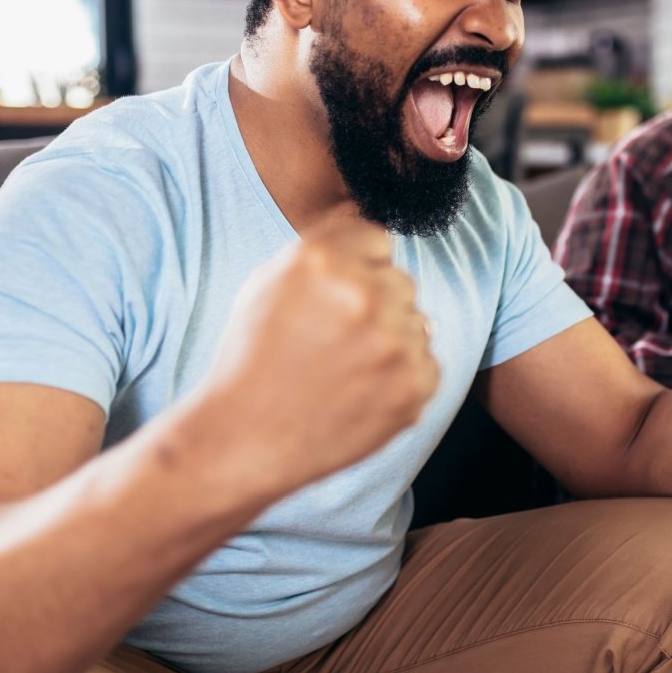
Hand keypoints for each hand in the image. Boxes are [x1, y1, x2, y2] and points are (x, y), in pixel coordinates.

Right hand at [199, 218, 438, 496]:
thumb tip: (375, 234)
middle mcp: (364, 294)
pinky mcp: (413, 387)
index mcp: (323, 259)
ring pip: (417, 323)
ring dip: (391, 341)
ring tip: (344, 370)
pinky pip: (428, 364)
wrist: (243, 438)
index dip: (358, 268)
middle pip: (401, 281)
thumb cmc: (252, 358)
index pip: (378, 239)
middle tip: (334, 340)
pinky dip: (403, 378)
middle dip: (375, 305)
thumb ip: (326, 247)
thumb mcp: (270, 281)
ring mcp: (393, 343)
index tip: (337, 297)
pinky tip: (362, 392)